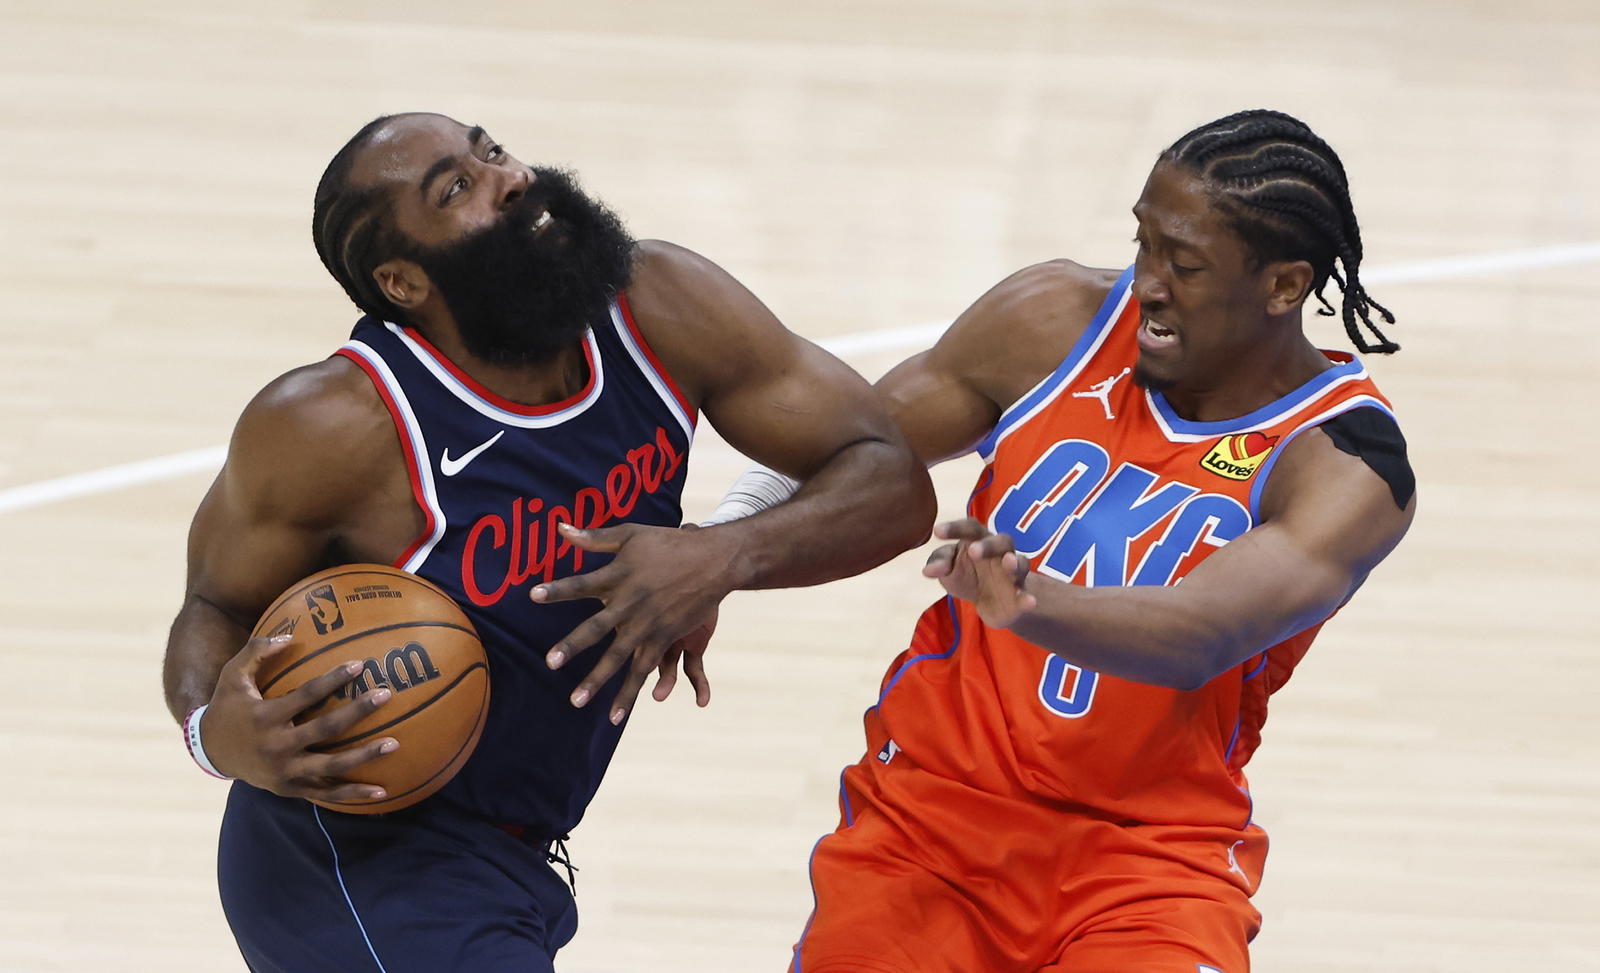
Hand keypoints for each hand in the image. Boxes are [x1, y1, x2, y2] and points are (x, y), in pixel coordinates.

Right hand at [202, 634, 398, 802]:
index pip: (307, 695)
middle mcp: (277, 746)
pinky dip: (353, 794)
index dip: (334, 679)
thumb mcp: (233, 675)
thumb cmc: (229, 707)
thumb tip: (289, 636)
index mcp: (266, 717)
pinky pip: (326, 794)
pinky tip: (381, 791)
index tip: (360, 665)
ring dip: (364, 756)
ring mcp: (285, 771)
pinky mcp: (290, 789)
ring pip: (331, 766)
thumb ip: (257, 651)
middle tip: (386, 694)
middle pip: (325, 729)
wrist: (211, 752)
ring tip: (395, 744)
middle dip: (358, 711)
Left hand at [532, 523, 732, 724]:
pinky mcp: (664, 639)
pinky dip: (630, 692)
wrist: (714, 560)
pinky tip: (616, 714)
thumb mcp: (632, 534)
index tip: (533, 595)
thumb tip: (560, 528)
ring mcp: (648, 624)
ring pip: (618, 657)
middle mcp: (631, 603)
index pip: (582, 584)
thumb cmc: (670, 544)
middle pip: (597, 627)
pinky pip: (643, 669)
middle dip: (573, 644)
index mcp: (620, 575)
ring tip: (576, 701)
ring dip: (597, 679)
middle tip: (551, 662)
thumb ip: (595, 537)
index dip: (558, 589)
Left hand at [922, 518, 1035, 628]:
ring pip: (1019, 562)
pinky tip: (1029, 602)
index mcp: (978, 540)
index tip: (937, 532)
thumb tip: (927, 571)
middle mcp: (1000, 553)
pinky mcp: (1020, 596)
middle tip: (973, 551)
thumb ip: (939, 564)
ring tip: (1009, 563)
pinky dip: (1027, 598)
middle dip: (988, 544)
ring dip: (1015, 562)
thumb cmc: (967, 576)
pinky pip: (1026, 595)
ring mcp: (1012, 574)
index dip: (955, 527)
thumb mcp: (949, 570)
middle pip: (1001, 541)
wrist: (990, 603)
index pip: (970, 528)